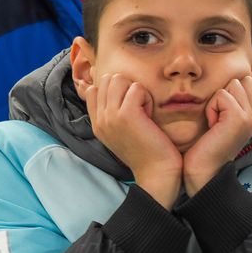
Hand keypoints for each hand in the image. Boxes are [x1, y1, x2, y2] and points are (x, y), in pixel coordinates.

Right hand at [86, 73, 182, 208]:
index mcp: (96, 123)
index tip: (130, 108)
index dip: (116, 90)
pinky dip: (147, 97)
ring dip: (136, 91)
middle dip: (127, 87)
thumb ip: (114, 115)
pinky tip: (150, 114)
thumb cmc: (146, 153)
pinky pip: (137, 88)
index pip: (95, 88)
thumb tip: (116, 91)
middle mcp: (100, 119)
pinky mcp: (127, 115)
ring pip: (119, 79)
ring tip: (144, 110)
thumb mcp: (122, 134)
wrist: (156, 173)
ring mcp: (111, 116)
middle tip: (140, 108)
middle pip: (107, 79)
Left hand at [183, 76, 251, 195]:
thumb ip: (231, 103)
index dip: (234, 91)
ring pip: (233, 85)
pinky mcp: (239, 118)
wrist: (204, 171)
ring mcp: (249, 118)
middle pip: (242, 81)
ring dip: (217, 100)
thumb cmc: (205, 147)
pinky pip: (223, 95)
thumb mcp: (220, 121)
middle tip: (217, 118)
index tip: (222, 113)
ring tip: (214, 122)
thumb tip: (236, 82)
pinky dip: (212, 108)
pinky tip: (212, 125)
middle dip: (225, 94)